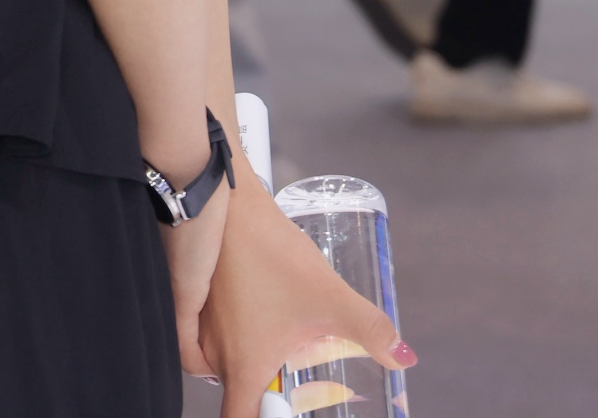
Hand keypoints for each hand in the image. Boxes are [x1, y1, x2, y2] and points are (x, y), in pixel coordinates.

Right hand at [180, 175, 413, 404]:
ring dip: (246, 363)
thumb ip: (371, 330)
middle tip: (296, 377)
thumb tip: (405, 358)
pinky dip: (228, 338)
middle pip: (234, 392)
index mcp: (244, 364)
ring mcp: (197, 327)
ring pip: (218, 363)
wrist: (225, 202)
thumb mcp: (330, 297)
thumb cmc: (273, 256)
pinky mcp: (192, 302)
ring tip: (280, 341)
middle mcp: (213, 354)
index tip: (282, 414)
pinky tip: (255, 312)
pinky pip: (205, 337)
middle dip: (265, 393)